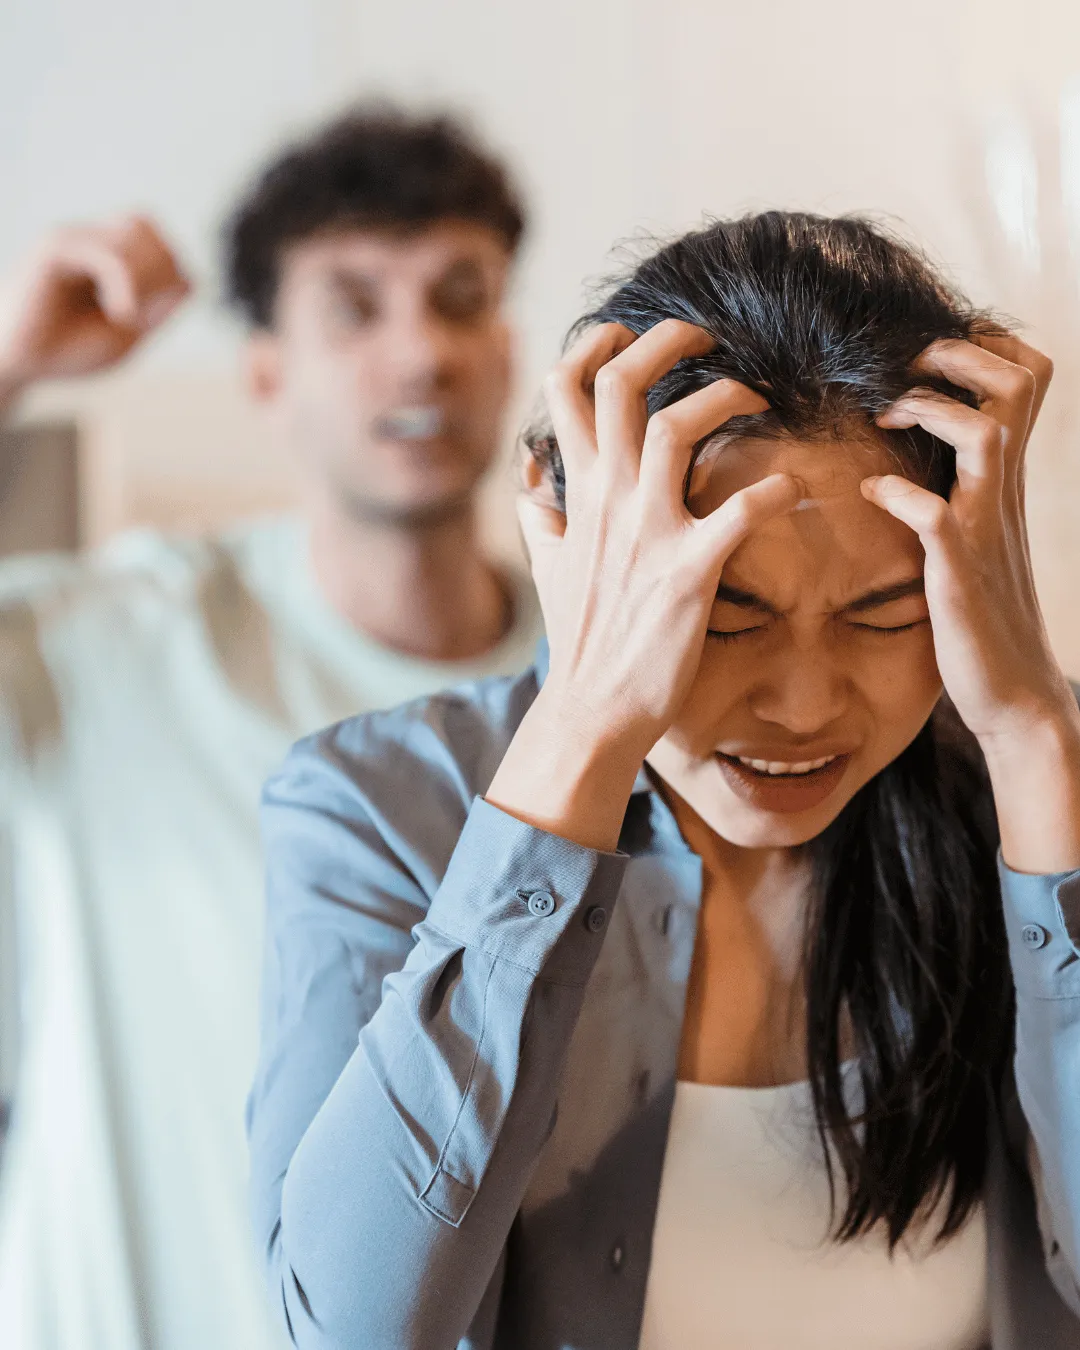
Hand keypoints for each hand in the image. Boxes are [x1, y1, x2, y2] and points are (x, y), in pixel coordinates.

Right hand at [0, 215, 189, 403]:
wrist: (16, 364)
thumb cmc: (65, 350)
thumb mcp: (128, 335)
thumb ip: (160, 309)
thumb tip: (190, 279)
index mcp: (109, 257)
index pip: (162, 244)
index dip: (172, 280)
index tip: (148, 319)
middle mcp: (90, 239)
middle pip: (153, 230)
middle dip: (162, 276)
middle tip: (141, 315)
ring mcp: (73, 238)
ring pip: (139, 233)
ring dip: (147, 280)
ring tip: (126, 315)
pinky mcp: (56, 248)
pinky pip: (113, 255)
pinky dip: (128, 287)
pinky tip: (119, 314)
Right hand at [487, 320, 801, 850]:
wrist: (592, 710)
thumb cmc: (579, 640)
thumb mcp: (548, 568)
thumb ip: (542, 517)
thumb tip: (530, 479)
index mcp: (577, 494)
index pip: (565, 392)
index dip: (593, 346)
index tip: (625, 334)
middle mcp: (607, 501)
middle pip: (620, 386)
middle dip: (663, 341)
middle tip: (703, 338)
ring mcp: (647, 533)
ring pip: (674, 427)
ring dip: (724, 396)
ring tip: (754, 397)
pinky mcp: (690, 572)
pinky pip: (740, 510)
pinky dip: (775, 489)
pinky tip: (795, 488)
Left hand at [864, 335, 1079, 871]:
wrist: (1014, 696)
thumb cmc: (983, 617)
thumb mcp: (976, 538)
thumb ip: (959, 492)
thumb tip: (908, 457)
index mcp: (1005, 483)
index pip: (1026, 381)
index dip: (984, 347)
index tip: (928, 356)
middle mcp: (1003, 495)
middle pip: (1017, 385)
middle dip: (958, 356)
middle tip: (905, 370)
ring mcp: (986, 531)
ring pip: (986, 434)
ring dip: (930, 408)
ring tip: (886, 413)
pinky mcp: (960, 574)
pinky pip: (936, 516)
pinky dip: (899, 493)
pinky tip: (871, 493)